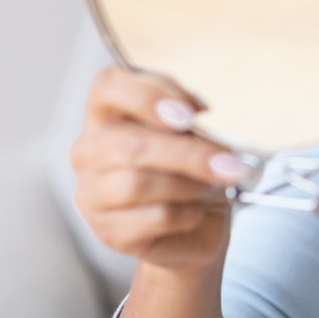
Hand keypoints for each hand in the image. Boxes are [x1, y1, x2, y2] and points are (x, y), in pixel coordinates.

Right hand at [70, 66, 245, 271]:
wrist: (195, 224)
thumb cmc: (188, 167)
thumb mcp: (189, 132)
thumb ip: (186, 117)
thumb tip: (197, 110)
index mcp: (106, 114)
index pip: (107, 87)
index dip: (147, 96)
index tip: (189, 115)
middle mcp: (89, 151)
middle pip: (131, 144)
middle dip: (189, 154)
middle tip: (229, 164)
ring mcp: (92, 194)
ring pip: (139, 183)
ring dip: (190, 185)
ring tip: (211, 186)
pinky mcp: (109, 232)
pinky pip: (155, 218)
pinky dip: (188, 213)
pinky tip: (196, 211)